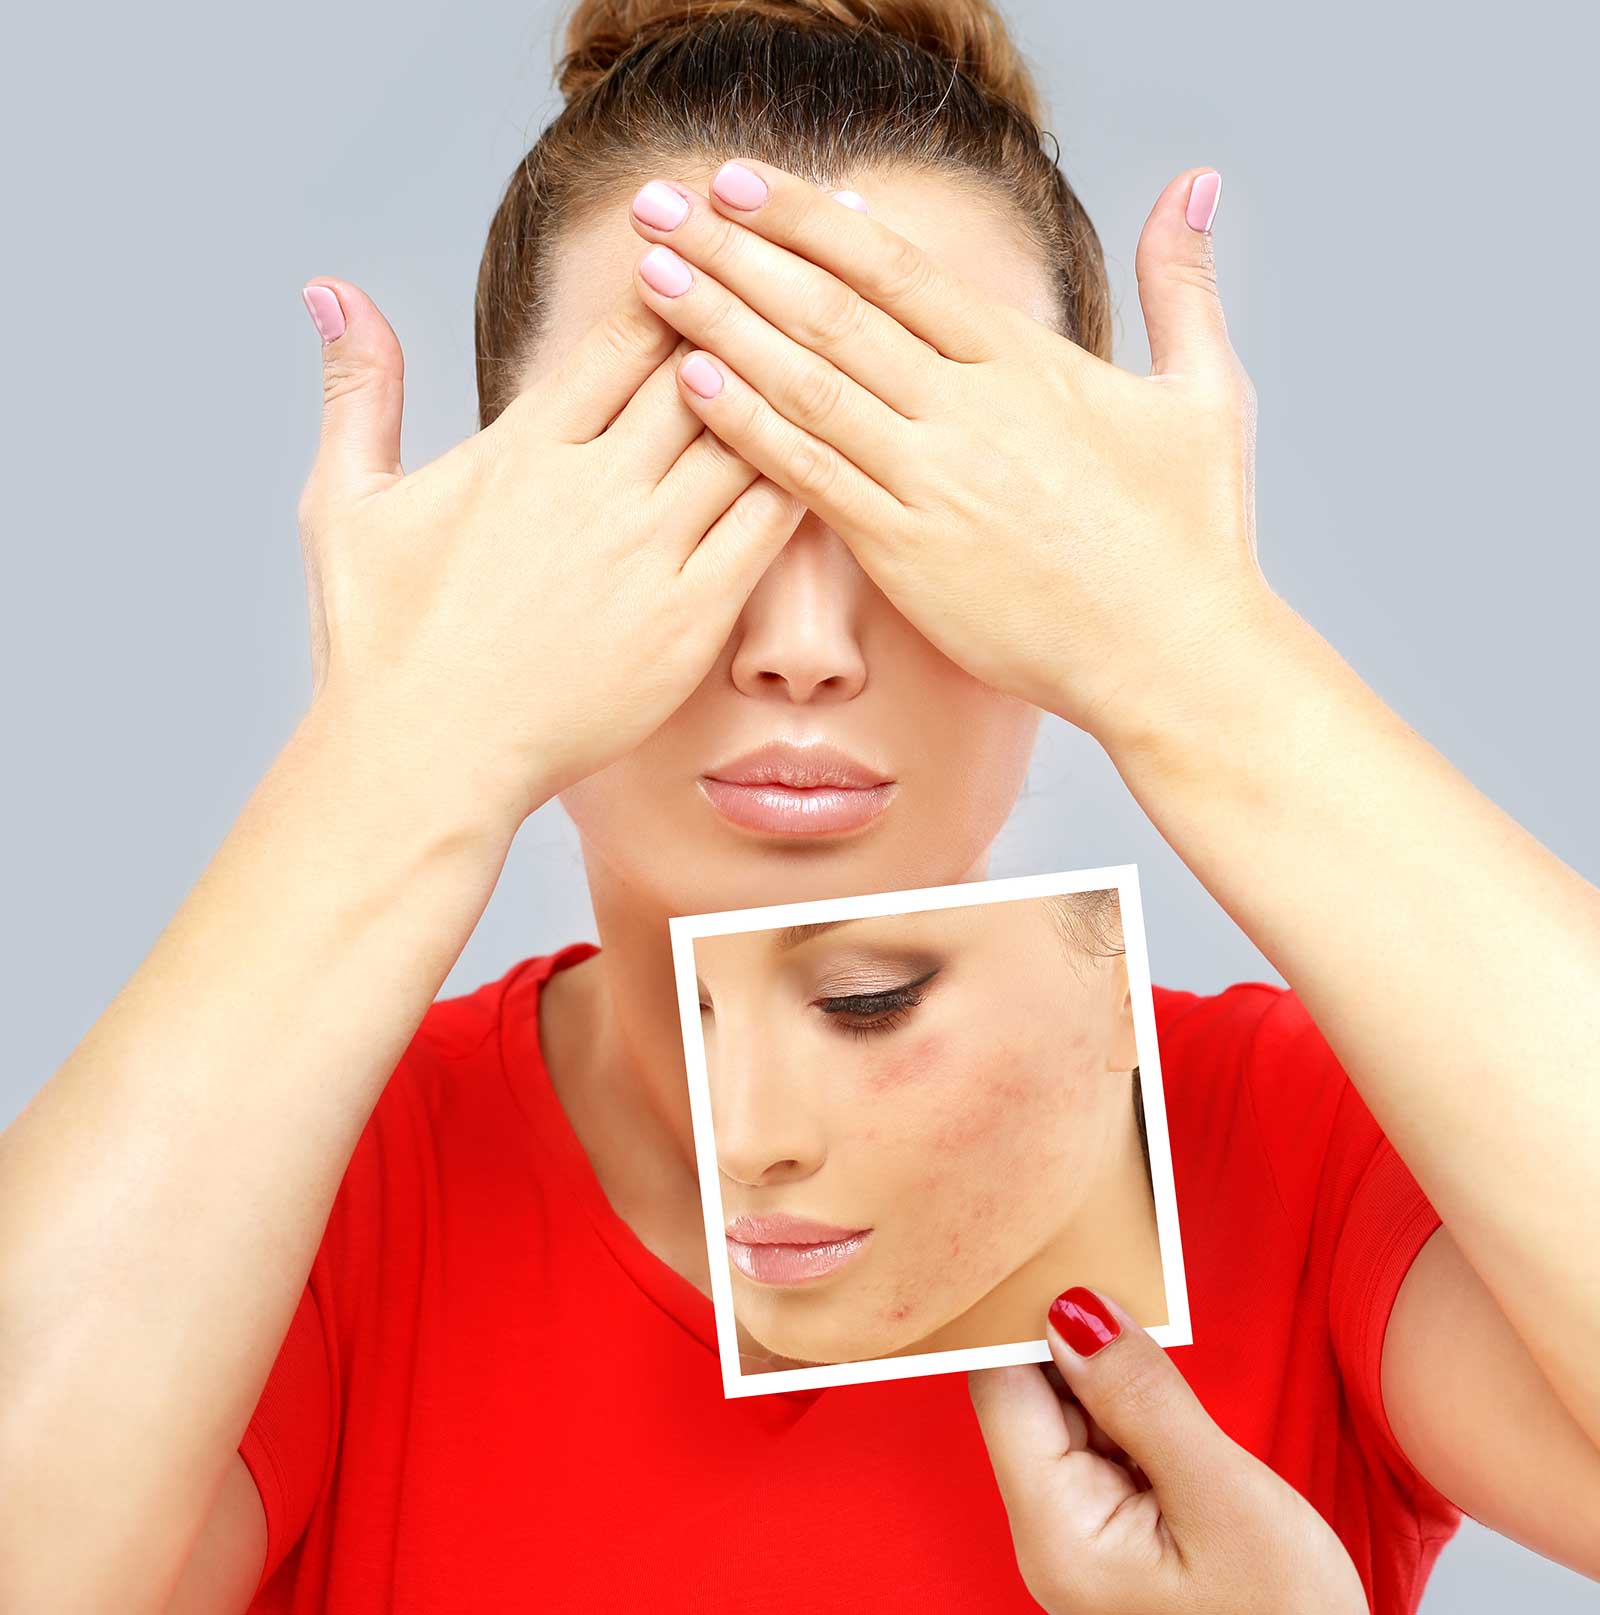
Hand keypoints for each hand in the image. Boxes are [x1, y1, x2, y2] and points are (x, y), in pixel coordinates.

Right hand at [294, 277, 803, 834]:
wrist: (428, 758)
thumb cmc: (382, 641)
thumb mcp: (348, 501)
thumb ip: (358, 388)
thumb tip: (333, 289)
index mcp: (524, 449)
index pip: (626, 335)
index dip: (678, 284)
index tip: (709, 256)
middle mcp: (596, 490)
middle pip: (700, 374)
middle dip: (743, 326)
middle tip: (789, 294)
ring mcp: (649, 556)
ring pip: (745, 443)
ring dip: (782, 398)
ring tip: (822, 363)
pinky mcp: (690, 622)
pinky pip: (766, 531)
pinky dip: (798, 482)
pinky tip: (830, 454)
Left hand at [623, 161, 1283, 750]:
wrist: (1171, 655)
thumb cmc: (1191, 536)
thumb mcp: (1206, 394)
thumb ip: (1181, 286)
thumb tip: (1197, 184)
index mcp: (1026, 364)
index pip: (896, 268)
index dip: (806, 219)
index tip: (739, 181)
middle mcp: (968, 411)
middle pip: (830, 312)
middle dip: (734, 253)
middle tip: (657, 205)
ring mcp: (932, 483)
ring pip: (806, 385)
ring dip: (721, 326)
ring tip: (650, 279)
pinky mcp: (907, 556)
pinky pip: (810, 480)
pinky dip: (750, 428)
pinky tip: (691, 384)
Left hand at [968, 1287, 1367, 1614]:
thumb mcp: (1225, 1500)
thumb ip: (1142, 1399)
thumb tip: (1072, 1310)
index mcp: (1054, 1532)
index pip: (1002, 1388)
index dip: (1023, 1311)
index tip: (1057, 1241)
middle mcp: (1047, 1534)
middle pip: (1028, 1396)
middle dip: (1065, 1326)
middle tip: (1107, 1247)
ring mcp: (1077, 1536)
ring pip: (1065, 1412)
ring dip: (1098, 1358)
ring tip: (1133, 1290)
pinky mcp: (1112, 1533)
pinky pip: (1099, 1442)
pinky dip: (1121, 1398)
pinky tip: (1148, 1361)